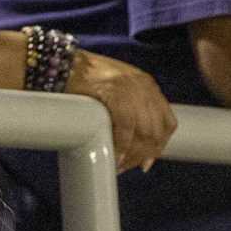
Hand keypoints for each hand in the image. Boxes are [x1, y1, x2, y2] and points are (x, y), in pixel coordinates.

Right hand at [67, 48, 177, 171]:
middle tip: (127, 167)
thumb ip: (128, 105)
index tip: (146, 162)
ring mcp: (132, 91)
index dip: (159, 146)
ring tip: (119, 166)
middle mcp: (144, 87)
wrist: (63, 63)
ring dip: (132, 155)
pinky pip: (127, 130)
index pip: (167, 122)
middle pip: (156, 131)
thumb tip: (130, 138)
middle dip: (143, 155)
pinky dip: (122, 148)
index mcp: (147, 85)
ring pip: (144, 134)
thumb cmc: (83, 77)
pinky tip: (115, 158)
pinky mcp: (117, 96)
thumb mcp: (116, 87)